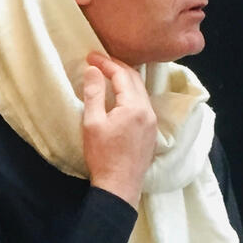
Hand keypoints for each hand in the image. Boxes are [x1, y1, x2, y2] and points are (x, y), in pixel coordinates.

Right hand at [81, 51, 156, 207]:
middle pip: (135, 79)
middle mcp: (148, 110)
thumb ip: (94, 93)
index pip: (122, 75)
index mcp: (134, 106)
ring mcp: (152, 122)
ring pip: (140, 91)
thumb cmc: (102, 155)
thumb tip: (92, 70)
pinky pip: (142, 103)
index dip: (105, 63)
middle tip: (98, 62)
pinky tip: (119, 96)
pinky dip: (130, 93)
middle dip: (116, 67)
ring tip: (107, 75)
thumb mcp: (92, 123)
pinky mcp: (150, 132)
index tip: (90, 56)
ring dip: (125, 80)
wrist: (119, 186)